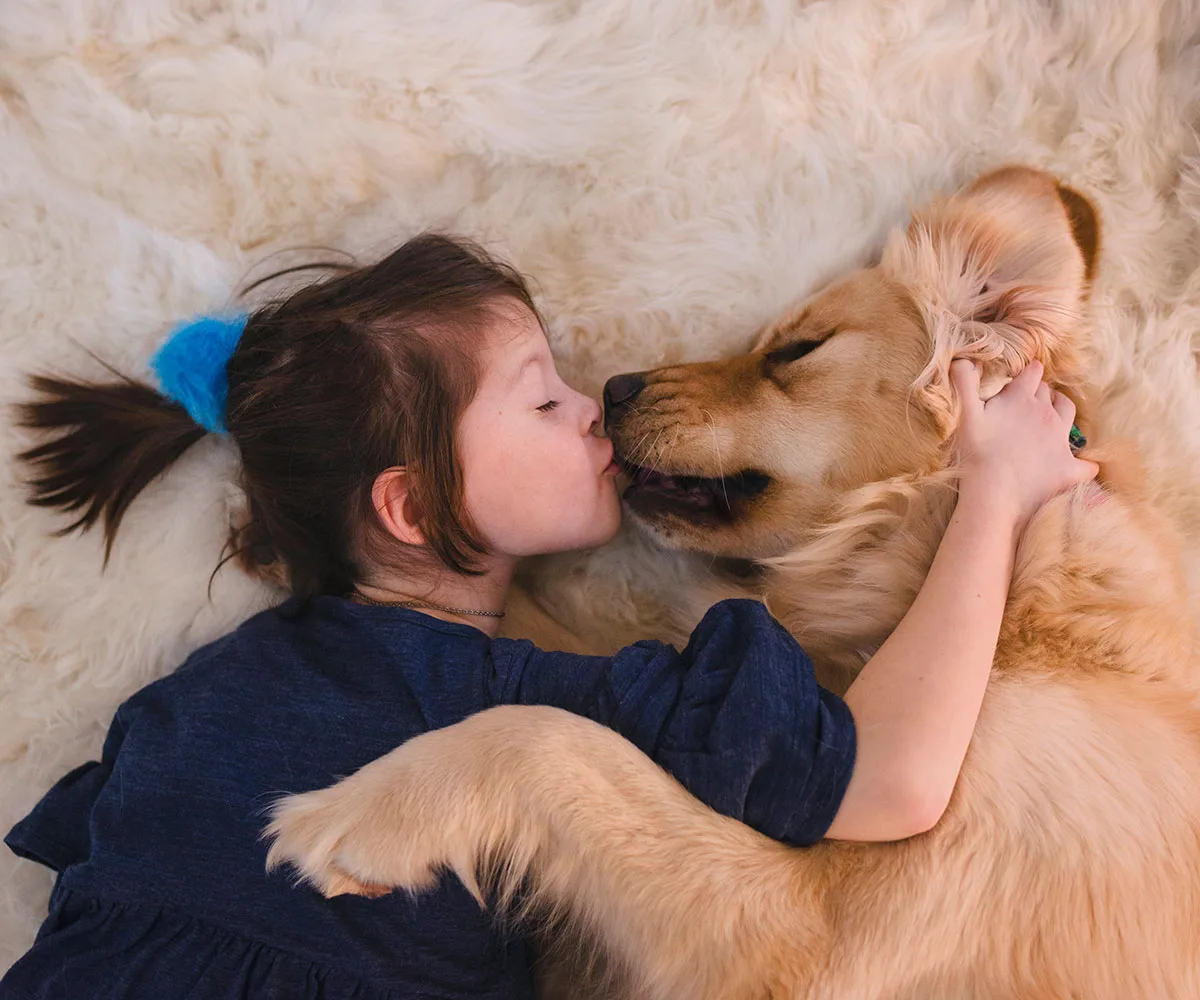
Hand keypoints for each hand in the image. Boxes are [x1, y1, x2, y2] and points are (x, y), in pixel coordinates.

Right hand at [949, 359, 1098, 526]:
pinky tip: (1082, 467)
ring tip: (1053, 414)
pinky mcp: (1068, 468)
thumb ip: (964, 383)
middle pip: (1049, 392)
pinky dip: (1085, 465)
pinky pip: (1086, 464)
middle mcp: (1046, 414)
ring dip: (1062, 409)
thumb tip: (965, 359)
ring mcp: (1060, 440)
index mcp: (1021, 398)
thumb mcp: (964, 415)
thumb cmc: (976, 454)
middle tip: (1030, 399)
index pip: (1032, 373)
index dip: (1028, 373)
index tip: (1023, 375)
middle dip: (1041, 391)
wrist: (994, 494)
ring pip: (1068, 412)